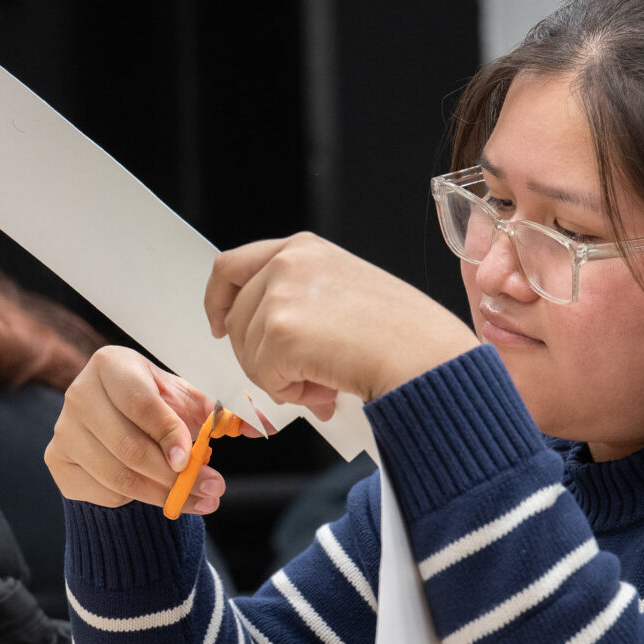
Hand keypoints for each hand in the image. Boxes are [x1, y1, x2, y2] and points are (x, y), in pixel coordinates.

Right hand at [45, 346, 225, 513]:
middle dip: (175, 477)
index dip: (169, 435)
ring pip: (117, 476)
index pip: (140, 404)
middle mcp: (79, 393)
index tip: (193, 460)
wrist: (113, 423)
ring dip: (162, 495)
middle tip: (211, 490)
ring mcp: (64, 430)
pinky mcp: (58, 461)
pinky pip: (102, 492)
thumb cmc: (153, 407)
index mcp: (111, 365)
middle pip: (128, 447)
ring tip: (198, 500)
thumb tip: (252, 428)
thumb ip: (216, 413)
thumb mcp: (185, 402)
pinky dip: (134, 500)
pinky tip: (156, 495)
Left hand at [205, 233, 478, 418]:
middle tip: (304, 379)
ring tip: (326, 381)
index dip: (219, 300)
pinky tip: (324, 386)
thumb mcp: (345, 293)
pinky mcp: (279, 332)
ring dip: (281, 379)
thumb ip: (301, 306)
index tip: (218, 325)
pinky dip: (290, 393)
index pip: (232, 267)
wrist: (425, 357)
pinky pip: (262, 377)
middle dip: (260, 358)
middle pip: (235, 320)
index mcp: (303, 250)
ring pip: (247, 353)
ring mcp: (280, 295)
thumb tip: (268, 350)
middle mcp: (287, 263)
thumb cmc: (403, 335)